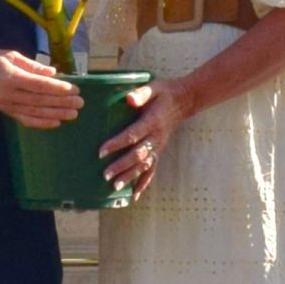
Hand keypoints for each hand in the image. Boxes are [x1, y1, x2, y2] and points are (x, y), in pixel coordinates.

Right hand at [0, 49, 82, 128]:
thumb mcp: (11, 55)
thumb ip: (32, 65)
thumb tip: (52, 73)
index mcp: (11, 77)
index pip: (38, 85)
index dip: (57, 88)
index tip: (73, 89)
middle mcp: (9, 94)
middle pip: (40, 100)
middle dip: (61, 102)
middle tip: (80, 102)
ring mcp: (6, 105)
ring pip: (35, 112)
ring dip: (56, 114)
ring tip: (73, 114)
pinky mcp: (5, 111)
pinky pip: (25, 120)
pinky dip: (41, 123)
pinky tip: (55, 122)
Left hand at [99, 81, 189, 197]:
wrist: (183, 101)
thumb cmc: (163, 93)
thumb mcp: (153, 87)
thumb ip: (141, 93)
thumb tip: (129, 99)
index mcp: (152, 122)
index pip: (133, 135)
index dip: (117, 144)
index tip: (101, 151)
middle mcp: (156, 137)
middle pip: (137, 155)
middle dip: (121, 166)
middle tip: (106, 175)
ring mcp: (158, 146)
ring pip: (144, 165)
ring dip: (130, 177)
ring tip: (115, 187)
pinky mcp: (159, 151)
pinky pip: (152, 169)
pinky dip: (144, 183)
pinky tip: (134, 196)